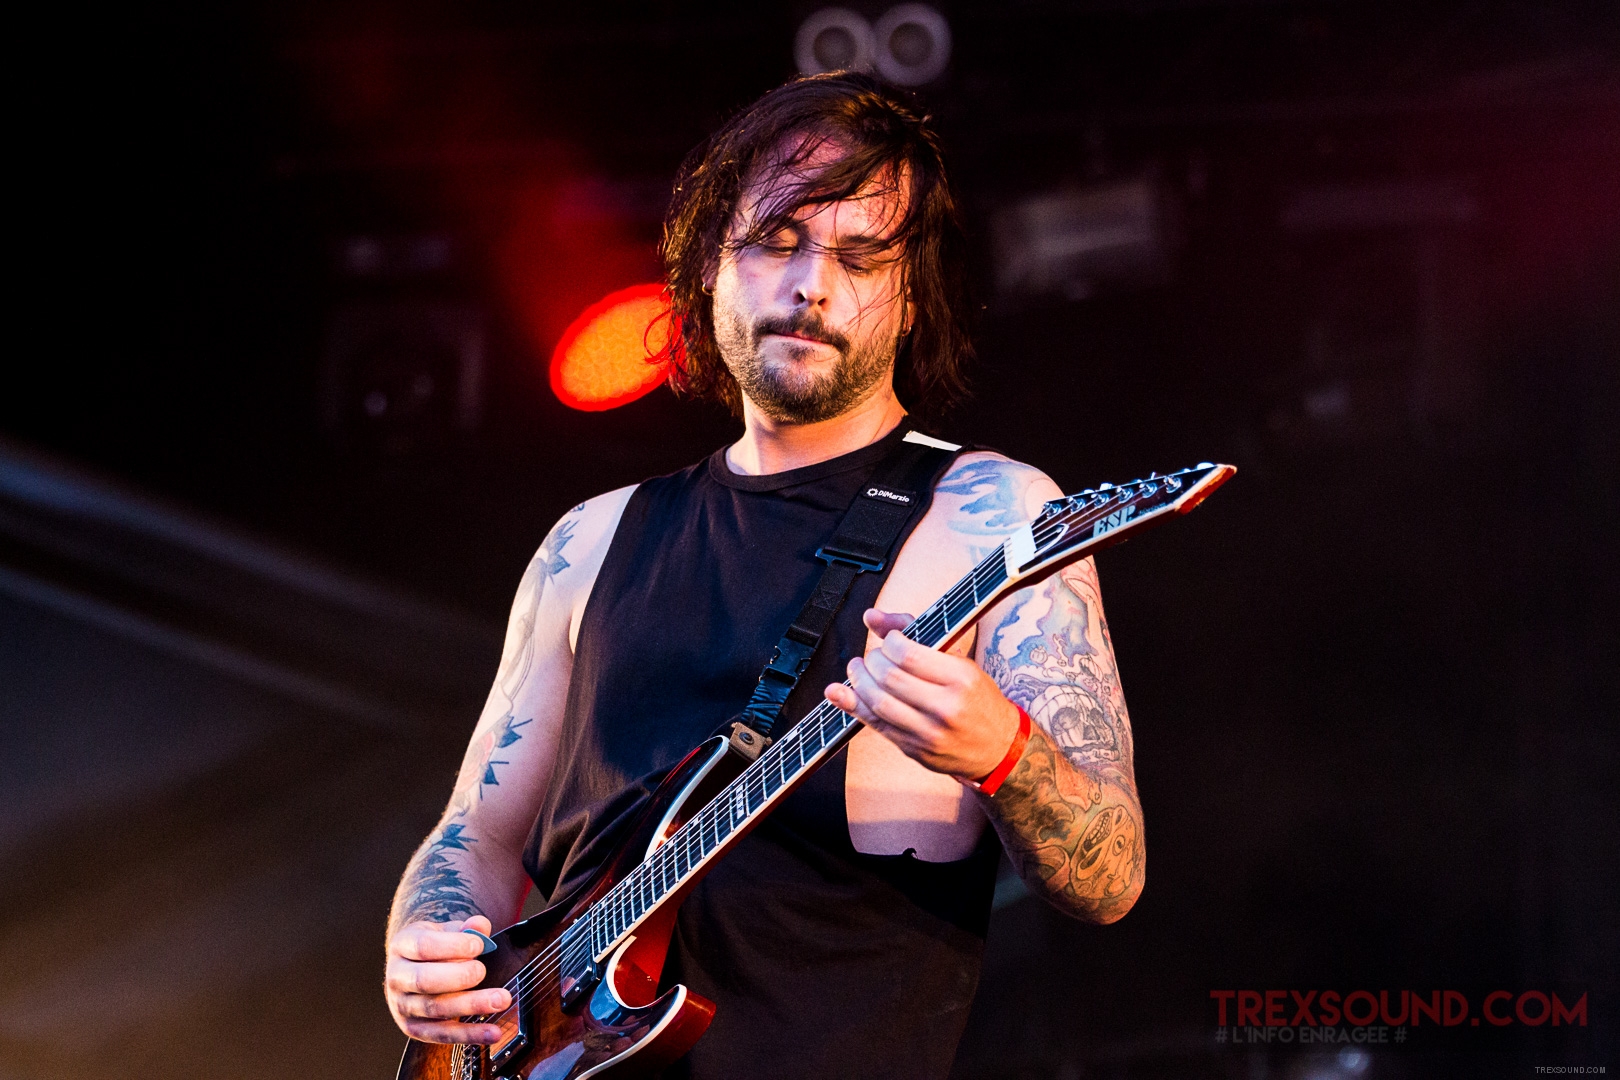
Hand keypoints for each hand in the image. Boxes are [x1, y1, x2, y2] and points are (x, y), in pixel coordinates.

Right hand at [385, 915, 512, 1043]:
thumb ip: (467, 928)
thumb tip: (480, 927)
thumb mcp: (447, 931)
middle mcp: (397, 977)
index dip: (452, 946)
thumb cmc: (436, 947)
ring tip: (500, 1000)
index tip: (478, 946)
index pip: (423, 946)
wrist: (414, 968)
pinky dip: (469, 1034)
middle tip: (482, 971)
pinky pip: (442, 1034)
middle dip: (459, 977)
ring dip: (470, 1005)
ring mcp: (402, 1005)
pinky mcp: (413, 1029)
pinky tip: (493, 1032)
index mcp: (402, 945)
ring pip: (434, 1009)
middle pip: (424, 980)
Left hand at [825, 608, 1021, 781]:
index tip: (890, 641)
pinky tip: (842, 694)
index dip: (889, 643)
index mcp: (961, 679)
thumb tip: (871, 616)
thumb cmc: (976, 698)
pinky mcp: (914, 750)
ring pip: (878, 703)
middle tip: (872, 657)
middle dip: (871, 662)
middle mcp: (946, 707)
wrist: (998, 746)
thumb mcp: (959, 661)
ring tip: (858, 671)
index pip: (909, 655)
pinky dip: (854, 706)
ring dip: (858, 682)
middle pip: (889, 678)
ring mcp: (929, 733)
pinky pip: (876, 725)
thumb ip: (916, 633)